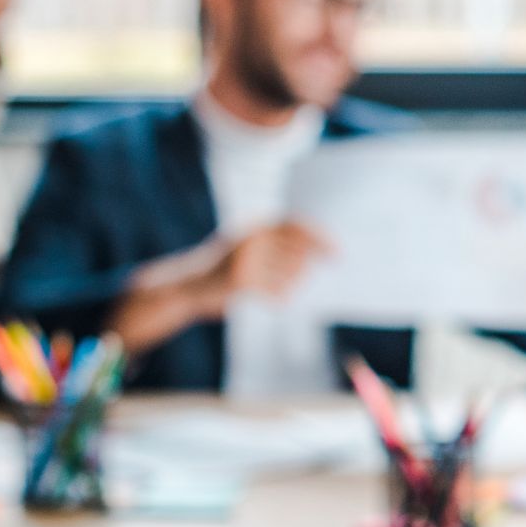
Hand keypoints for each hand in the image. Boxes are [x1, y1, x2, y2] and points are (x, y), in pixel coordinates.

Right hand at [113, 221, 330, 354]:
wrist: (188, 285)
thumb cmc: (228, 267)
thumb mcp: (252, 248)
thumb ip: (280, 247)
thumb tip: (319, 254)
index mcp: (257, 225)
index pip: (297, 226)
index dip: (320, 239)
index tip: (338, 254)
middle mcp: (252, 237)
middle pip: (298, 254)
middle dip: (305, 269)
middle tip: (304, 279)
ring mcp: (246, 259)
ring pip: (290, 275)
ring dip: (290, 286)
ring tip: (277, 288)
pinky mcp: (241, 281)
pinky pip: (275, 292)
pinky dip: (279, 298)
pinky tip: (276, 300)